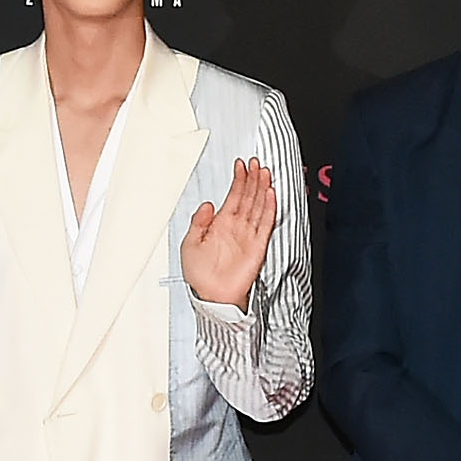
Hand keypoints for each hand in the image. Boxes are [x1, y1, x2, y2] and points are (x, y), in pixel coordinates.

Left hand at [178, 157, 276, 309]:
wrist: (213, 297)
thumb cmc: (201, 276)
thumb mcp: (189, 244)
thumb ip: (198, 222)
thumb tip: (207, 204)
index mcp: (220, 225)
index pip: (233, 196)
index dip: (238, 180)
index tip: (241, 165)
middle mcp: (236, 227)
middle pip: (248, 197)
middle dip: (252, 179)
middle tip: (256, 163)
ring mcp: (248, 236)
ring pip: (258, 206)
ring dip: (262, 189)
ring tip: (265, 172)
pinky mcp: (258, 246)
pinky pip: (266, 224)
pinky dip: (269, 209)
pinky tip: (271, 195)